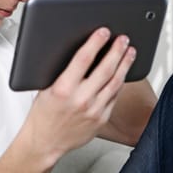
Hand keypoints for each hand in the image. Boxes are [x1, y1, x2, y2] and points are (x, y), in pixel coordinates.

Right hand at [20, 27, 135, 161]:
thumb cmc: (43, 114)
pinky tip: (123, 72)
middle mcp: (80, 99)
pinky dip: (120, 82)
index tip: (103, 31)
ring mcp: (93, 110)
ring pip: (115, 82)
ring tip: (129, 51)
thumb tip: (78, 50)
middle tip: (123, 39)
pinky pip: (114, 96)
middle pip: (105, 69)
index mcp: (63, 89)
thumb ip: (62, 71)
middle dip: (116, 50)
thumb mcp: (45, 87)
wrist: (46, 141)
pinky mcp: (101, 119)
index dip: (95, 42)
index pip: (83, 59)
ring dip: (124, 64)